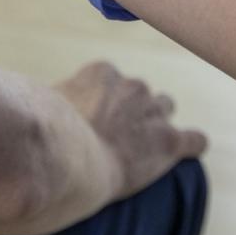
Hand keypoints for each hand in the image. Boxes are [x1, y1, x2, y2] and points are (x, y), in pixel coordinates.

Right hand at [55, 60, 207, 202]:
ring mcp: (153, 111)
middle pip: (140, 93)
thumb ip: (52, 102)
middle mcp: (132, 86)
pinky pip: (194, 140)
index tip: (90, 124)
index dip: (102, 104)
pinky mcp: (168, 141)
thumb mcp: (42, 106)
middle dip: (132, 111)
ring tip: (142, 146)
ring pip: (165, 108)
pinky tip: (189, 149)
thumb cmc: (47, 138)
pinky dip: (191, 145)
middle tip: (114, 138)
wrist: (67, 162)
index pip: (110, 81)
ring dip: (155, 124)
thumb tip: (41, 107)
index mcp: (102, 73)